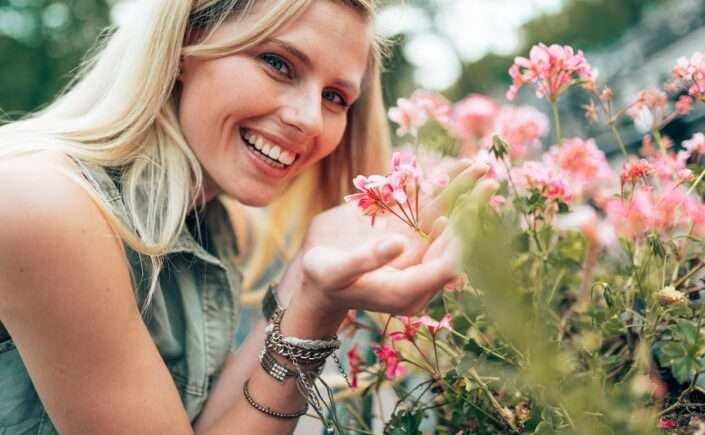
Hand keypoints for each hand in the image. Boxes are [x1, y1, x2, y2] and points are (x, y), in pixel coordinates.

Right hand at [301, 160, 492, 268]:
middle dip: (470, 212)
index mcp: (405, 292)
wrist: (319, 280)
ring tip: (481, 168)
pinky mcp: (409, 235)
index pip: (442, 268)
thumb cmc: (323, 279)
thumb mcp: (337, 271)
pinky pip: (430, 211)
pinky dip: (444, 190)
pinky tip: (460, 169)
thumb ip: (367, 259)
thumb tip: (398, 243)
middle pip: (451, 242)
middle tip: (488, 183)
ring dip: (464, 196)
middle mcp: (419, 274)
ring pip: (445, 221)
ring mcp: (417, 253)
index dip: (456, 241)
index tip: (466, 214)